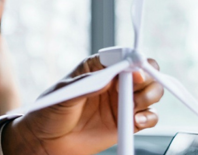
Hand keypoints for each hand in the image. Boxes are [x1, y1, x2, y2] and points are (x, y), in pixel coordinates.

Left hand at [1, 55, 163, 154]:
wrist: (47, 141)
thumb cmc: (50, 112)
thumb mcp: (64, 94)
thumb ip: (87, 85)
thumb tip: (108, 78)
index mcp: (97, 68)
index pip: (121, 56)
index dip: (132, 59)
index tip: (135, 69)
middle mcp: (112, 83)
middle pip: (144, 72)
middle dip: (147, 77)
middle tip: (136, 87)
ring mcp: (121, 102)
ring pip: (151, 93)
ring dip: (150, 96)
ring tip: (133, 105)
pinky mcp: (126, 122)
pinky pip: (148, 117)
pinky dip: (148, 118)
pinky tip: (136, 121)